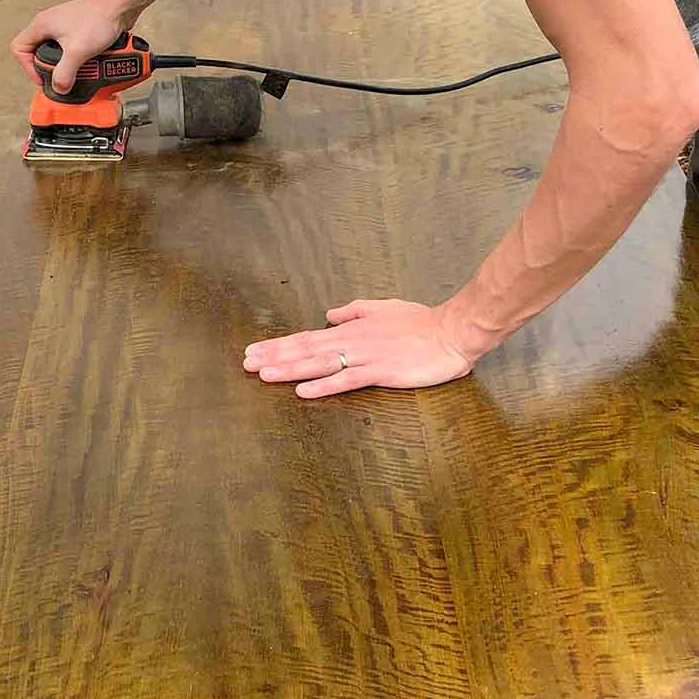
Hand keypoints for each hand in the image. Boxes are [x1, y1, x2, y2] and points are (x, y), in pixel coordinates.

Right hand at [9, 0, 142, 92]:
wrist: (120, 5)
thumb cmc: (98, 19)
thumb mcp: (77, 52)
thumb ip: (64, 73)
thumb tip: (59, 88)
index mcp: (41, 25)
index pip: (19, 48)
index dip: (27, 67)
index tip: (43, 78)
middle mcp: (49, 24)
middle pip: (36, 52)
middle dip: (48, 68)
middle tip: (59, 78)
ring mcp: (64, 26)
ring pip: (55, 51)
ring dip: (64, 65)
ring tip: (76, 72)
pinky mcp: (78, 29)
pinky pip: (70, 48)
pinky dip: (76, 58)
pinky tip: (87, 63)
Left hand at [243, 298, 483, 398]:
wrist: (452, 332)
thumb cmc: (422, 321)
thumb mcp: (383, 308)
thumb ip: (355, 311)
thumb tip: (330, 314)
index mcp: (352, 329)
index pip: (307, 337)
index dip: (279, 345)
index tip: (254, 350)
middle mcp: (352, 342)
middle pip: (306, 349)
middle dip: (274, 356)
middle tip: (245, 364)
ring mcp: (365, 357)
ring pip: (319, 363)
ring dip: (289, 368)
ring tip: (263, 374)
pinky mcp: (380, 372)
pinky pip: (346, 379)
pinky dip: (323, 385)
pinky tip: (303, 391)